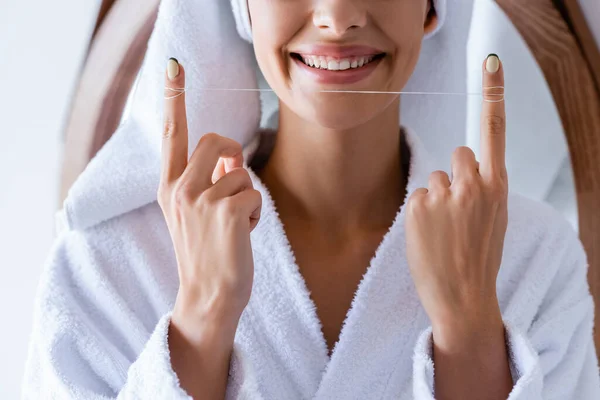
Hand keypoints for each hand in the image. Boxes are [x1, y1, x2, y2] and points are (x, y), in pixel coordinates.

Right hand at [158, 59, 261, 341]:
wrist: (208, 296)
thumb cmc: (206, 253)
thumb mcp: (193, 214)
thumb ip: (204, 180)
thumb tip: (229, 157)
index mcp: (168, 187)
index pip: (171, 135)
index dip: (174, 99)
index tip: (173, 66)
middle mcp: (179, 188)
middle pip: (215, 140)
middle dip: (231, 153)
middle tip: (232, 178)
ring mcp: (201, 199)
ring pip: (240, 171)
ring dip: (246, 194)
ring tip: (235, 222)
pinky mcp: (226, 211)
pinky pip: (254, 192)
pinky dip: (257, 212)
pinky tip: (244, 233)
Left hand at [405, 55, 507, 330]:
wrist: (463, 298)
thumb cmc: (480, 258)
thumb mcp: (496, 219)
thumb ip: (485, 188)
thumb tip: (463, 165)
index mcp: (498, 187)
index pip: (494, 132)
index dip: (493, 94)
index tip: (492, 63)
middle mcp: (473, 185)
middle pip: (457, 154)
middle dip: (455, 176)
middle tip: (457, 210)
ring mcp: (445, 195)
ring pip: (434, 178)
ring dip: (436, 199)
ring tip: (443, 231)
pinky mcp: (419, 206)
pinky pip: (417, 196)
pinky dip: (420, 213)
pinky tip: (429, 236)